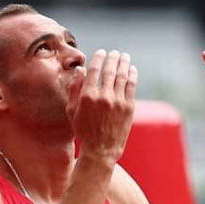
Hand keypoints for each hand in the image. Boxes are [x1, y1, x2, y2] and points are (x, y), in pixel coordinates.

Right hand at [66, 50, 137, 164]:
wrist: (101, 150)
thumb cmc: (83, 131)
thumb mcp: (72, 112)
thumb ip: (74, 90)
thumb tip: (80, 70)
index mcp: (87, 97)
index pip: (94, 70)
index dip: (98, 58)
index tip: (101, 52)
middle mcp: (103, 97)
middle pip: (110, 70)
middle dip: (113, 58)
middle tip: (114, 52)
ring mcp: (118, 102)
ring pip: (122, 76)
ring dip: (124, 63)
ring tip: (124, 56)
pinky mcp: (129, 107)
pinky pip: (131, 86)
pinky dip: (132, 75)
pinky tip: (131, 69)